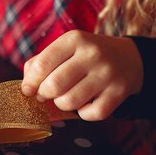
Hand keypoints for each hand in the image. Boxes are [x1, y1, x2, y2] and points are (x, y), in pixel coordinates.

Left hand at [21, 30, 143, 120]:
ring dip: (62, 104)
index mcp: (74, 39)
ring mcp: (107, 74)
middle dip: (44, 95)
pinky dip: (83, 113)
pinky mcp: (118, 92)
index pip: (41, 65)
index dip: (30, 82)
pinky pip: (90, 114)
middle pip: (53, 85)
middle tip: (46, 95)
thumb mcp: (66, 48)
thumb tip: (26, 87)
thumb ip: (40, 62)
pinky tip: (86, 103)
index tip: (29, 89)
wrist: (128, 59)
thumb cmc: (86, 56)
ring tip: (66, 97)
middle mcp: (92, 54)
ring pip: (69, 102)